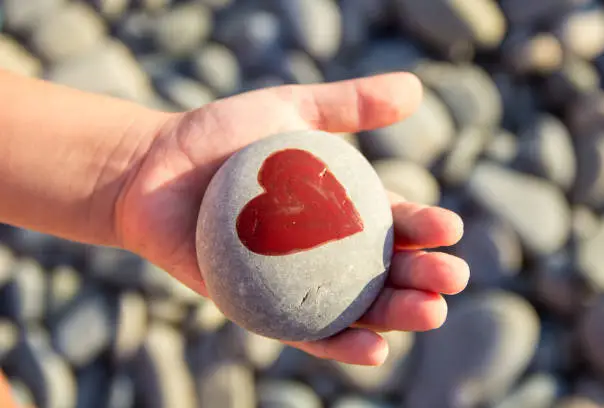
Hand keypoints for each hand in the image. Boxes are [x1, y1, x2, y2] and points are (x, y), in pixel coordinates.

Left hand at [114, 73, 468, 365]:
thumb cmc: (220, 138)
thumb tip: (416, 89)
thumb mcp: (288, 109)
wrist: (151, 171)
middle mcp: (322, 251)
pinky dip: (339, 345)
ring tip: (430, 313)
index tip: (450, 229)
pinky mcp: (258, 308)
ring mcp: (293, 283)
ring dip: (396, 317)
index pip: (392, 223)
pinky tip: (374, 350)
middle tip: (452, 278)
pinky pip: (303, 333)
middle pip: (383, 271)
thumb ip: (348, 103)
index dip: (425, 228)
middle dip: (424, 278)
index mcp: (338, 210)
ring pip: (355, 307)